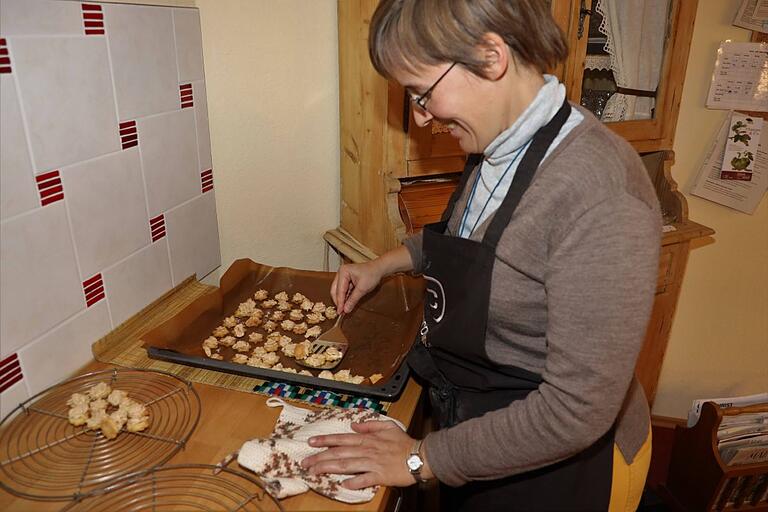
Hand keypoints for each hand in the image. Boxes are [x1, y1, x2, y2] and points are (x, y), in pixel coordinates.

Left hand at [301, 421, 428, 488]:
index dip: (325, 440)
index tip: (311, 442)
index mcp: (368, 439)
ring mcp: (373, 463)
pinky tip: (343, 485)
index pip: (342, 438)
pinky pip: (364, 479)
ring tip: (314, 472)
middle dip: (320, 457)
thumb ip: (370, 425)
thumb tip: (354, 425)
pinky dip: (354, 482)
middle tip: (305, 462)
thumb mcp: (388, 427)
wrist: (420, 456)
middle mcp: (367, 450)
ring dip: (329, 468)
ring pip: (346, 465)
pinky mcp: (380, 475)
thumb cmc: (404, 443)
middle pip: (339, 452)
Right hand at [330, 260, 383, 313]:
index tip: (340, 312)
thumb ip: (353, 300)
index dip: (339, 302)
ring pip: (338, 291)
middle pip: (335, 290)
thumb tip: (346, 309)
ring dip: (341, 300)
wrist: (379, 269)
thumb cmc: (372, 275)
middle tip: (341, 312)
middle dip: (338, 301)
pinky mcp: (346, 280)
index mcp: (343, 272)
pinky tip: (347, 304)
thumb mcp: (362, 289)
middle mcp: (341, 273)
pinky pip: (343, 290)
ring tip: (344, 309)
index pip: (339, 290)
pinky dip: (345, 297)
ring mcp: (342, 276)